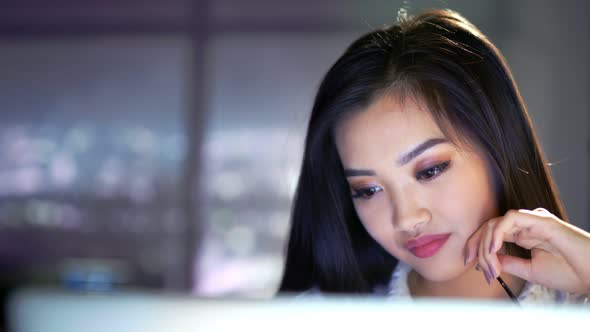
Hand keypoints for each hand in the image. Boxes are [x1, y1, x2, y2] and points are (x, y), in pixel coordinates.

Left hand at [464, 208, 589, 293]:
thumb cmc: (569, 273)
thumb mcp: (530, 270)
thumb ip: (508, 263)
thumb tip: (487, 260)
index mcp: (525, 235)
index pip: (492, 233)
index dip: (476, 245)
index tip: (468, 262)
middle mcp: (527, 225)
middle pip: (490, 226)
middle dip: (475, 243)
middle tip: (470, 261)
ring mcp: (533, 221)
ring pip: (497, 222)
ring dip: (486, 243)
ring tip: (487, 262)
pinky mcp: (541, 220)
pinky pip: (511, 219)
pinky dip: (497, 233)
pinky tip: (494, 249)